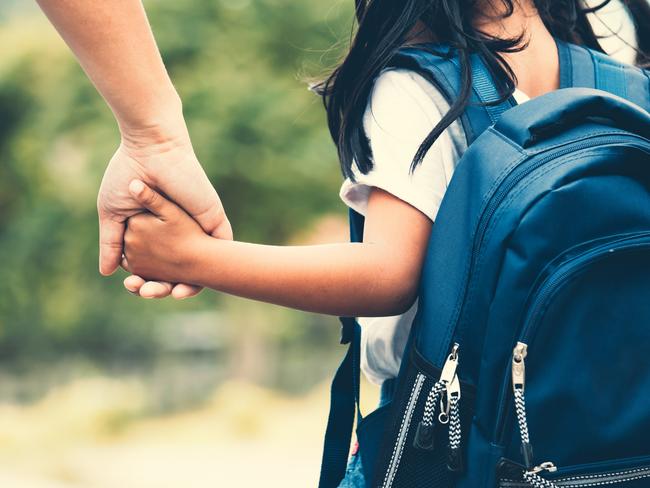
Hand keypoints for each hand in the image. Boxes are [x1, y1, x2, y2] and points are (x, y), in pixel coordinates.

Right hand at [97, 127, 231, 297]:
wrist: (152, 150)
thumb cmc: (128, 176)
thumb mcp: (113, 214)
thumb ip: (111, 243)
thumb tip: (107, 273)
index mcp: (156, 232)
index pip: (154, 266)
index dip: (145, 281)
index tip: (132, 287)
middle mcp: (179, 233)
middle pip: (177, 272)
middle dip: (164, 288)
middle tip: (147, 293)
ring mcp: (198, 229)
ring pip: (200, 268)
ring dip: (187, 286)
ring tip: (171, 294)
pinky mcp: (214, 222)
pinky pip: (221, 252)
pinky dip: (212, 272)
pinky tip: (196, 285)